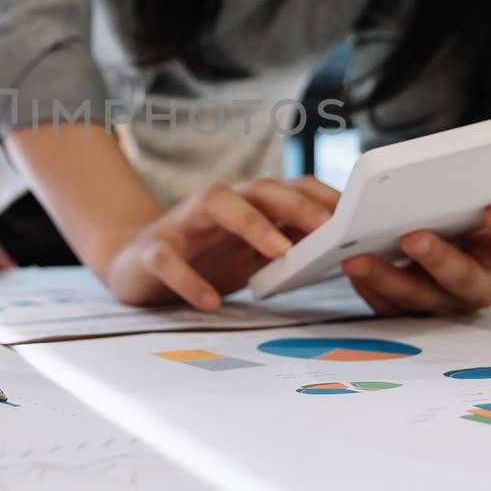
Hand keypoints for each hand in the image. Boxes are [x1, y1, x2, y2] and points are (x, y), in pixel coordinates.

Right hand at [102, 177, 337, 308]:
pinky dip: (188, 279)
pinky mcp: (151, 252)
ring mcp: (181, 225)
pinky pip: (167, 259)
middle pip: (257, 189)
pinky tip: (210, 301)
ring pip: (213, 203)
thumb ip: (286, 246)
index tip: (358, 214)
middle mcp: (214, 207)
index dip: (322, 196)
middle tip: (330, 228)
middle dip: (296, 204)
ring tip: (280, 253)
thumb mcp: (247, 254)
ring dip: (250, 223)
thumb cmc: (200, 258)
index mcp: (242, 207)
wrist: (132, 266)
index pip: (288, 188)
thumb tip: (342, 249)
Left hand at [340, 201, 490, 316]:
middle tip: (412, 236)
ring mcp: (446, 302)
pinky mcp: (413, 313)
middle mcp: (479, 285)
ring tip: (356, 258)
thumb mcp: (471, 204)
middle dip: (437, 257)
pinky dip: (367, 288)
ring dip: (386, 277)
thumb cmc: (461, 219)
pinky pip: (389, 307)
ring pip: (417, 296)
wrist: (444, 242)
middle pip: (461, 277)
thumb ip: (468, 192)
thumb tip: (451, 165)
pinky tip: (349, 267)